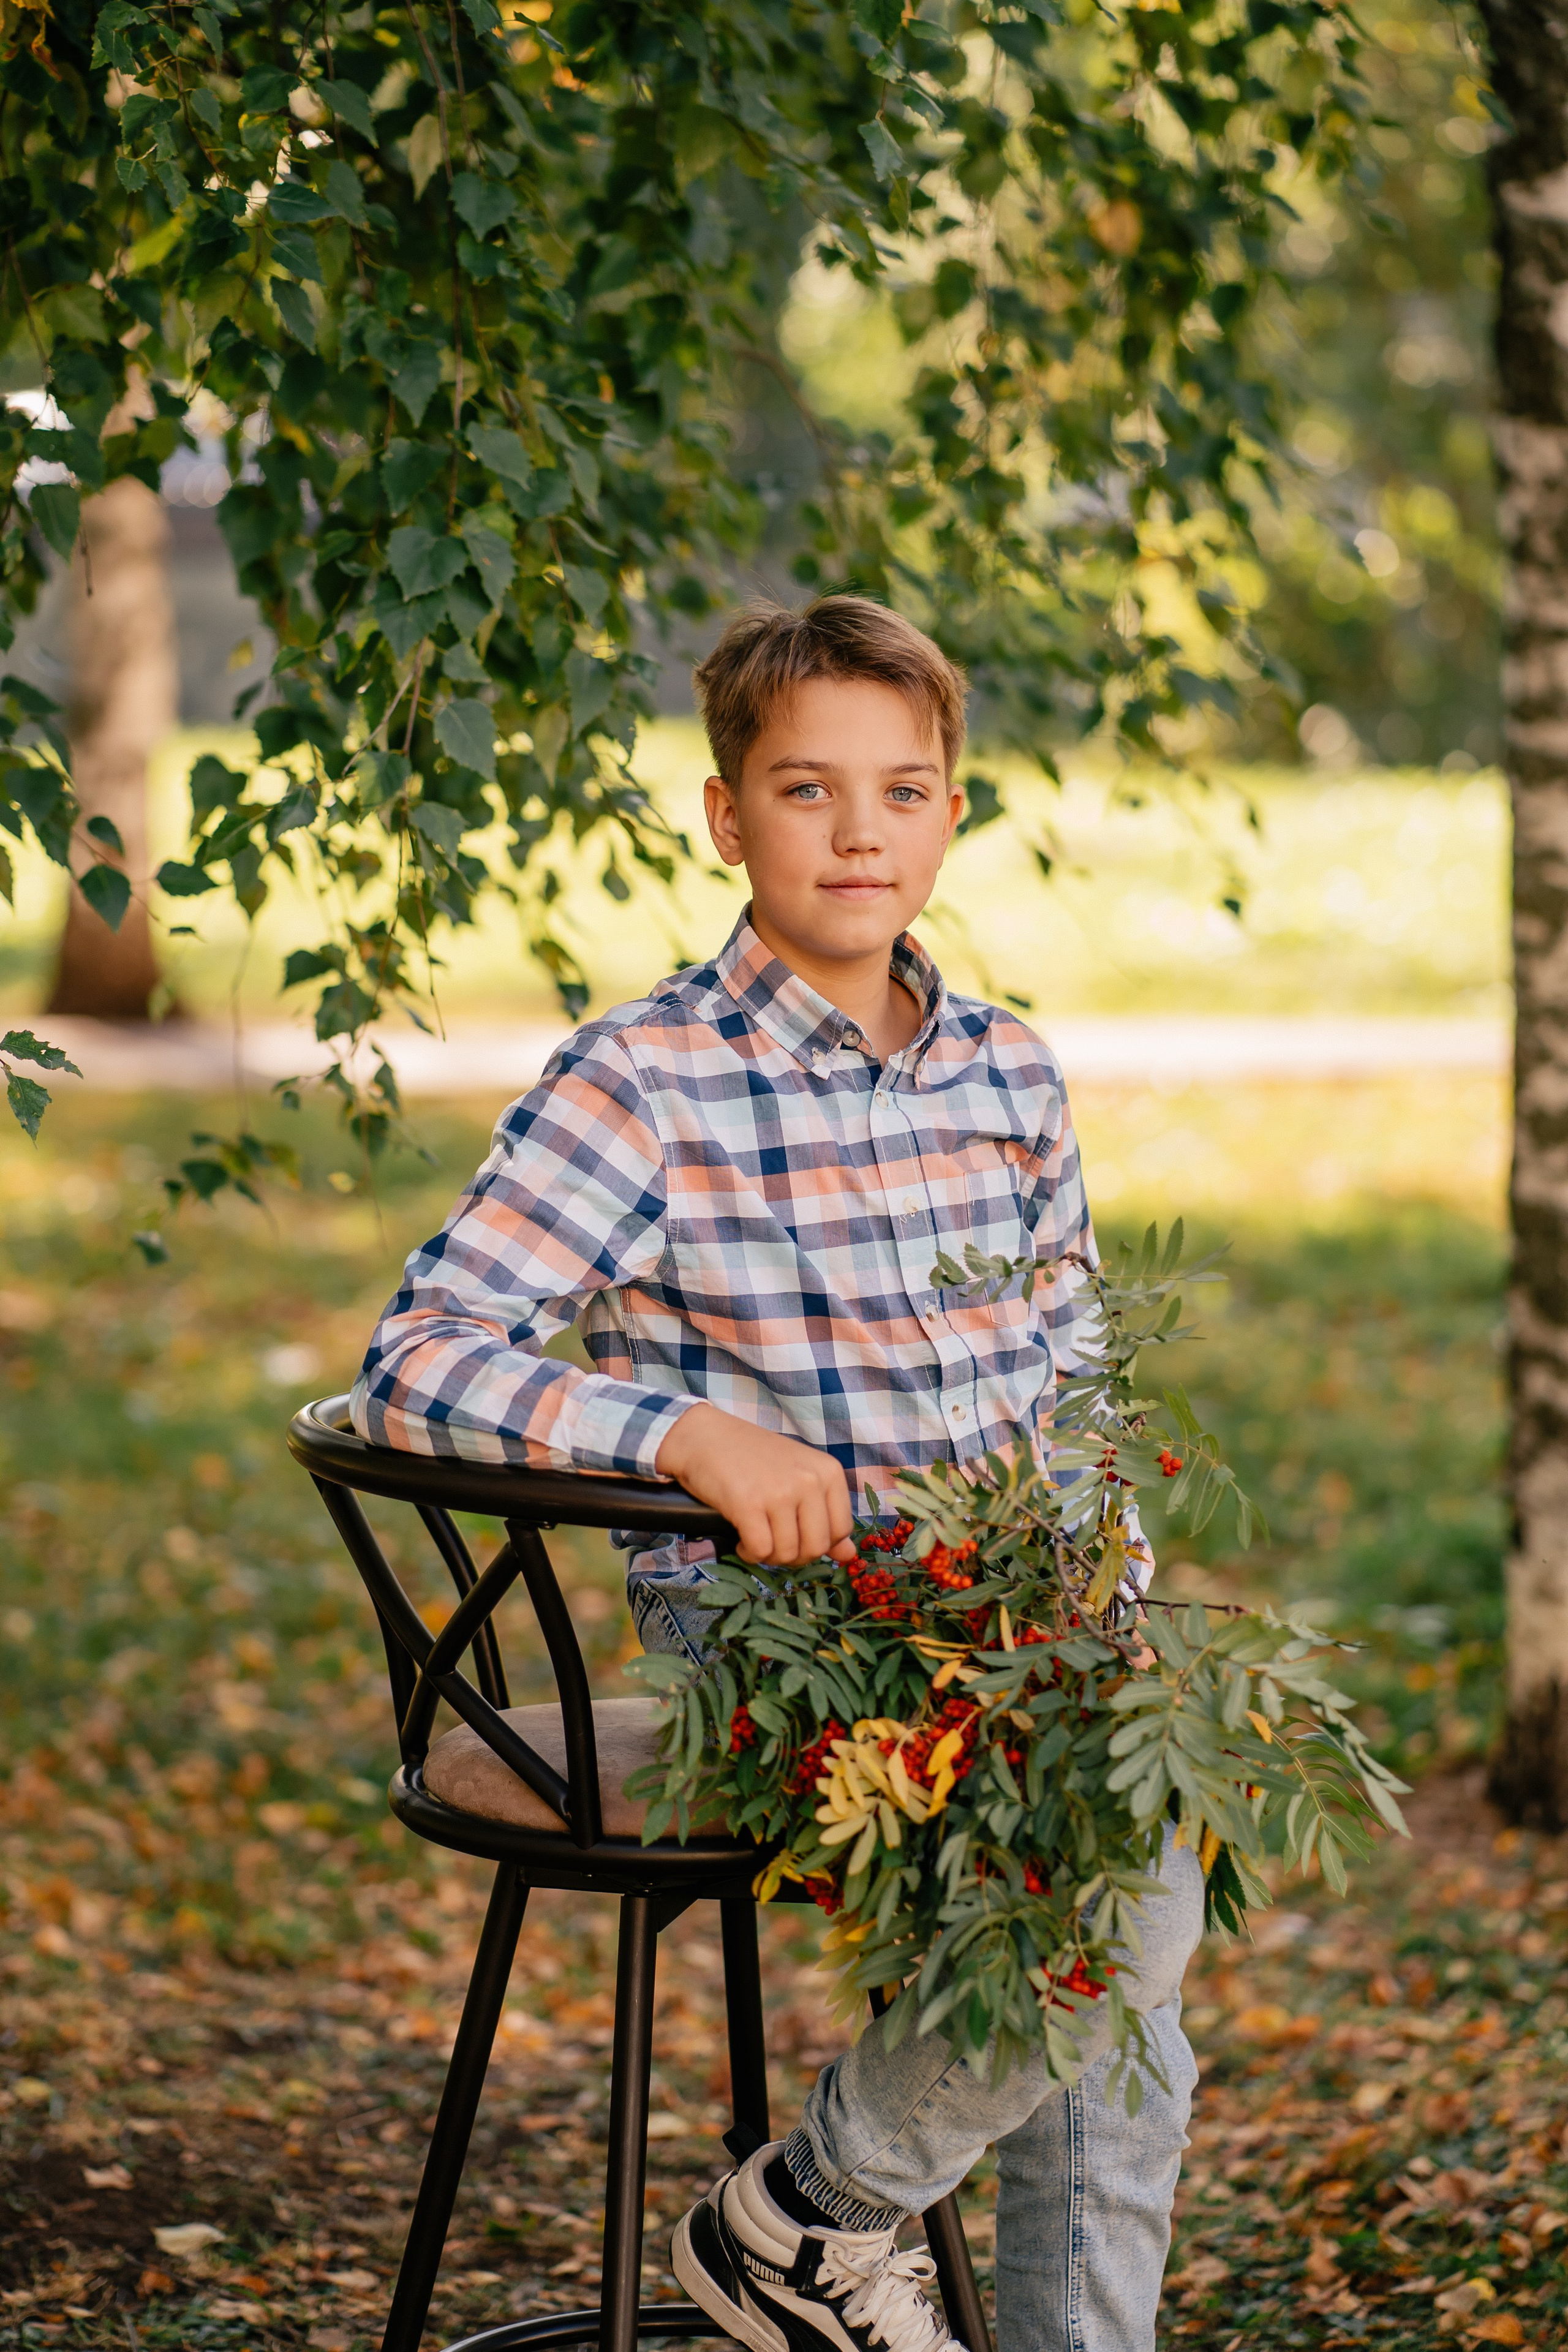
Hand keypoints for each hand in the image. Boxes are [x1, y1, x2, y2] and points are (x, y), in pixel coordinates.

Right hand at [655, 1404, 856, 1567]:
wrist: (706, 1437)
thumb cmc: (753, 1457)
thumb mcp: (798, 1476)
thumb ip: (825, 1514)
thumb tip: (848, 1555)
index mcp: (828, 1472)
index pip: (841, 1529)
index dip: (819, 1543)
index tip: (797, 1537)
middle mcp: (809, 1480)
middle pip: (816, 1547)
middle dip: (794, 1556)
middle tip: (774, 1543)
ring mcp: (779, 1492)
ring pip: (787, 1553)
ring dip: (769, 1556)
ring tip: (756, 1539)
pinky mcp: (748, 1505)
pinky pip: (760, 1551)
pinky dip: (750, 1554)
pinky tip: (741, 1541)